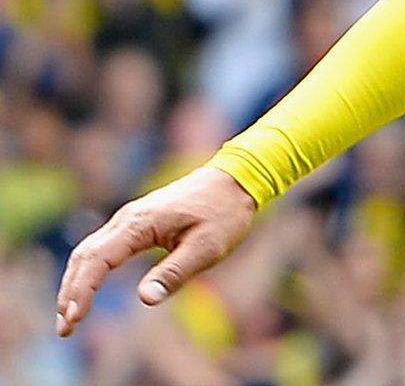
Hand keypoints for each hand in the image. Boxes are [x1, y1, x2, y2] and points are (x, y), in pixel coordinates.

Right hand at [55, 166, 257, 336]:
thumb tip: (145, 299)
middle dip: (70, 292)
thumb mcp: (207, 248)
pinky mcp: (135, 223)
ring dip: (75, 283)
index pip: (98, 260)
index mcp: (140, 224)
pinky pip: (101, 248)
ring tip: (69, 317)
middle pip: (84, 257)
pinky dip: (88, 271)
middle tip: (64, 329)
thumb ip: (175, 272)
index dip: (83, 291)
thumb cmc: (223, 213)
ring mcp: (129, 219)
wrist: (234, 180)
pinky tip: (85, 290)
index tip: (75, 319)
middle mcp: (127, 219)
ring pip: (88, 252)